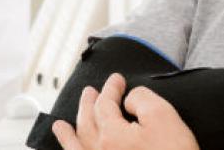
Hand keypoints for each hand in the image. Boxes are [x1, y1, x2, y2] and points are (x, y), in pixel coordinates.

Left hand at [52, 73, 199, 149]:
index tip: (116, 79)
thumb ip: (141, 99)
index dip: (111, 88)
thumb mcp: (163, 116)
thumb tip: (129, 99)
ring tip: (60, 125)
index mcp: (111, 136)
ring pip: (77, 148)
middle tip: (88, 92)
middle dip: (87, 105)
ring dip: (68, 134)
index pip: (105, 104)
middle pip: (86, 124)